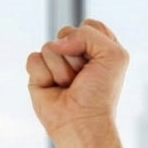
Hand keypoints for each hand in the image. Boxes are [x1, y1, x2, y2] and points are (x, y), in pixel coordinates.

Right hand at [25, 18, 127, 147]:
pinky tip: (54, 89)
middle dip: (76, 55)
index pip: (90, 25)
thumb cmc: (101, 94)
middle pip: (67, 31)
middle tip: (83, 77)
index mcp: (99, 49)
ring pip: (50, 46)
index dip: (92, 40)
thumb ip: (89, 34)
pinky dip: (45, 75)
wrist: (82, 122)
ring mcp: (56, 63)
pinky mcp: (38, 74)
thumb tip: (56, 44)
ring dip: (62, 69)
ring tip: (69, 86)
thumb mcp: (113, 56)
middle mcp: (77, 55)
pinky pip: (34, 59)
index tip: (99, 63)